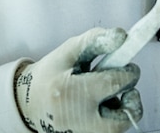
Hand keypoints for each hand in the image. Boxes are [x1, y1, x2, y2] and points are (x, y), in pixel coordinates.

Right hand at [14, 27, 142, 132]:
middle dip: (130, 95)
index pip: (114, 83)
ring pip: (120, 126)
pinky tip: (96, 109)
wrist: (29, 105)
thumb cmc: (50, 75)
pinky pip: (109, 131)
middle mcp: (78, 121)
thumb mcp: (68, 52)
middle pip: (125, 115)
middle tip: (121, 83)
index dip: (128, 72)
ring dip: (120, 109)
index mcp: (71, 92)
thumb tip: (122, 36)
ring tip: (104, 97)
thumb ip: (95, 41)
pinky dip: (110, 119)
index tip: (128, 66)